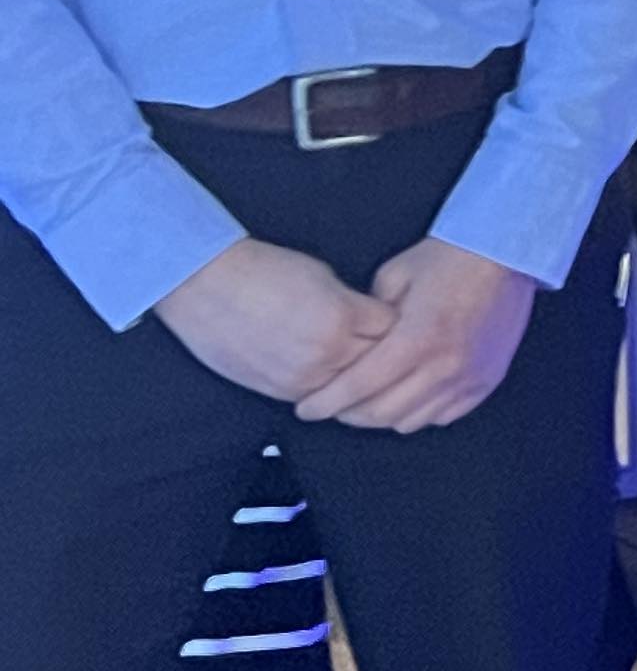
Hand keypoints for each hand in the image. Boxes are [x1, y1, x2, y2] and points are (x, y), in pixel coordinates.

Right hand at [153, 239, 394, 403]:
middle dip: (386, 355)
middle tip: (392, 349)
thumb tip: (373, 322)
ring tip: (366, 369)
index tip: (398, 320)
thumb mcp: (323, 277)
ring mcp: (302, 377)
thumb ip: (353, 305)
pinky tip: (334, 380)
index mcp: (342, 317)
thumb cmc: (262, 271)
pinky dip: (330, 392)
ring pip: (352, 390)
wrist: (205, 285)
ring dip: (360, 380)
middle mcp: (326, 353)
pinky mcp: (279, 391)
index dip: (398, 324)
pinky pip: (320, 400)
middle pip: (379, 365)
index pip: (394, 331)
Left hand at [297, 237, 536, 431]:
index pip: (358, 387)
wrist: (506, 253)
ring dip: (383, 417)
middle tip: (331, 406)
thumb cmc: (447, 258)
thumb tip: (351, 345)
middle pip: (382, 413)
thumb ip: (368, 319)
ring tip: (367, 403)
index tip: (305, 408)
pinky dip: (419, 413)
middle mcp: (444, 366)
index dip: (325, 403)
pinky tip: (407, 398)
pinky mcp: (487, 381)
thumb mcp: (393, 277)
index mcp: (417, 338)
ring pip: (412, 421)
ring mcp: (469, 377)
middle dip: (347, 414)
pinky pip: (443, 416)